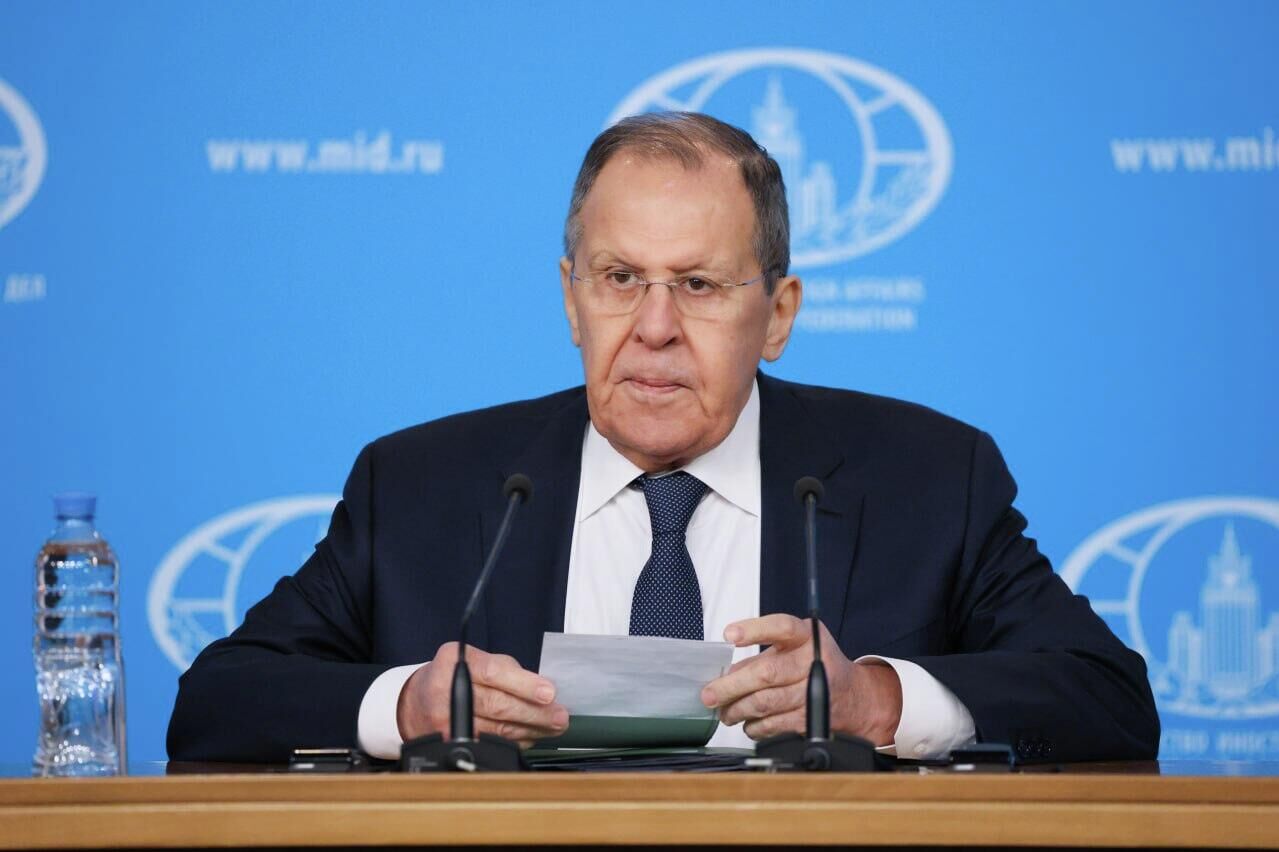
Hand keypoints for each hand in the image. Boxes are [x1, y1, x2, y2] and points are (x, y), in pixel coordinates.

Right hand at [397, 642, 567, 748]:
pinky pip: (490, 744)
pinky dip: (515, 741)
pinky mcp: (449, 742)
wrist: (414, 702)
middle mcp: (446, 690)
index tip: (548, 692)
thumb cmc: (453, 677)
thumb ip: (506, 670)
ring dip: (531, 729)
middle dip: (535, 713)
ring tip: (553, 726)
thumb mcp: (473, 660)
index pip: (494, 673)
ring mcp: (445, 719)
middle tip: (560, 716)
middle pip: (498, 705)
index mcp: (454, 660)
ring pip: (497, 728)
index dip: (524, 684)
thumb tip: (542, 689)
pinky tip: (530, 736)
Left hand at [700, 613, 901, 744]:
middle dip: (731, 686)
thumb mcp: (792, 650)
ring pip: (766, 703)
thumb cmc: (814, 666)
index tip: (729, 634)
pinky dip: (754, 727)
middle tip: (710, 694)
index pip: (781, 627)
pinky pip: (774, 725)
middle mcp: (813, 662)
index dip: (754, 630)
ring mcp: (814, 692)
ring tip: (725, 712)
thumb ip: (760, 658)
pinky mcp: (811, 719)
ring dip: (738, 710)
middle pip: (766, 673)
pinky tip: (747, 723)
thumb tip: (726, 675)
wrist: (852, 696)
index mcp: (807, 637)